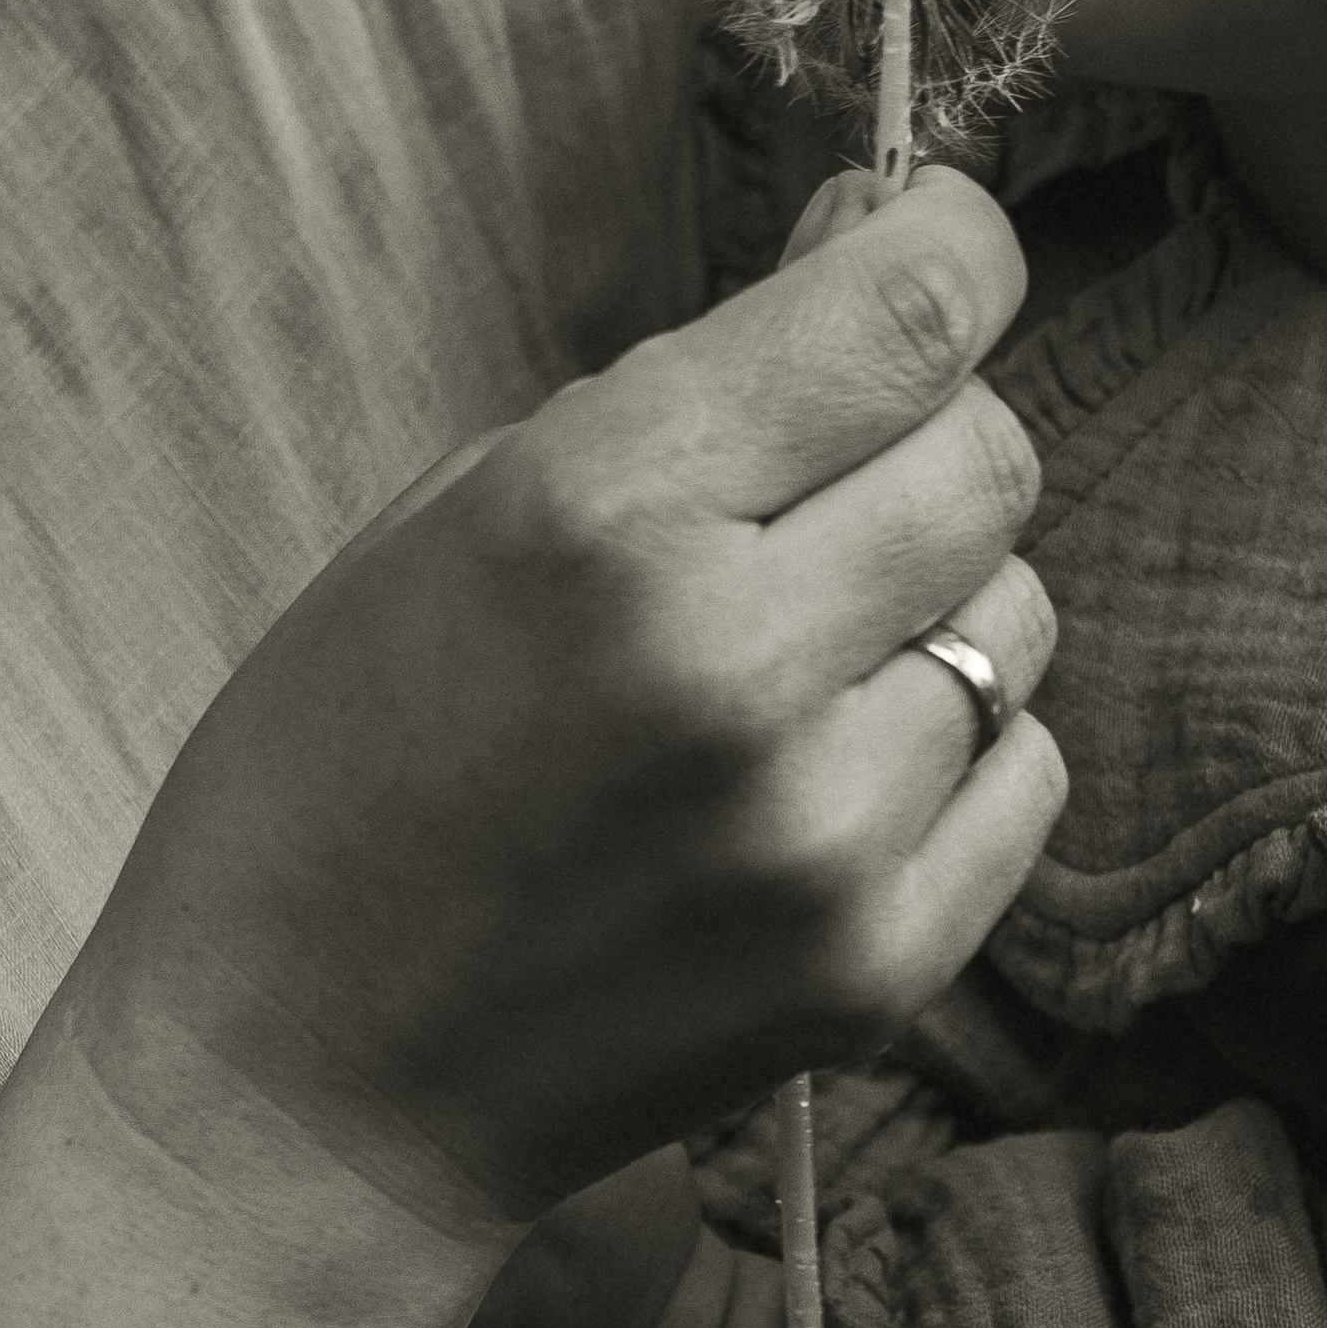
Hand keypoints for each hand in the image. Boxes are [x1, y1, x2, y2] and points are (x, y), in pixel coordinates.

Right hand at [68, 165, 1064, 1252]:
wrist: (300, 1093)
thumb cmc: (352, 767)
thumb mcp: (463, 510)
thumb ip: (693, 382)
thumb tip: (888, 234)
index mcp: (603, 515)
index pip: (910, 315)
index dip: (955, 243)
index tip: (939, 235)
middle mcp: (737, 664)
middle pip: (992, 455)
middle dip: (927, 430)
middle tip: (826, 475)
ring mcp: (825, 831)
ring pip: (1018, 613)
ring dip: (935, 600)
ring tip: (790, 657)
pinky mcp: (883, 964)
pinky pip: (1026, 769)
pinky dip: (953, 747)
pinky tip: (819, 776)